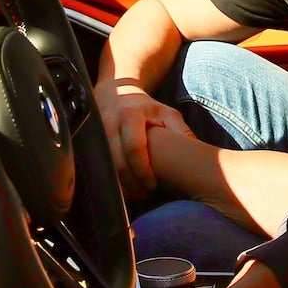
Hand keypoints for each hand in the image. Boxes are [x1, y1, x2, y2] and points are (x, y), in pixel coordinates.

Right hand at [94, 80, 189, 198]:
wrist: (115, 92)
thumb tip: (197, 151)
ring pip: (106, 167)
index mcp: (130, 115)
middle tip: (145, 194)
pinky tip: (124, 188)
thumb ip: (181, 130)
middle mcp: (109, 123)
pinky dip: (112, 180)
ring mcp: (96, 133)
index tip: (152, 185)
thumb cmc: (145, 107)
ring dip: (121, 185)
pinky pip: (99, 166)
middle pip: (117, 161)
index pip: (134, 147)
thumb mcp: (166, 112)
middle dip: (131, 183)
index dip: (143, 171)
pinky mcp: (90, 142)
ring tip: (136, 194)